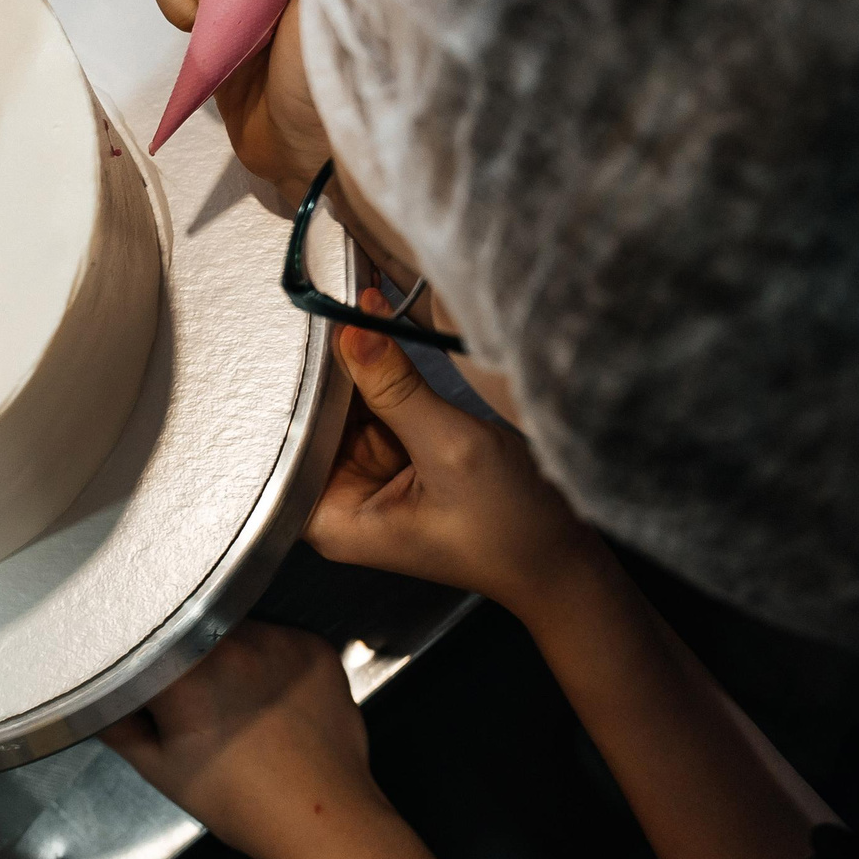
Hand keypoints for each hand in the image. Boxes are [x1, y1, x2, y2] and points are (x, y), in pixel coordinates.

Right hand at [102, 622, 379, 858]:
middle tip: (198, 700)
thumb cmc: (243, 803)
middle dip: (189, 657)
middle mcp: (231, 641)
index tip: (148, 682)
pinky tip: (275, 701)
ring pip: (238, 630)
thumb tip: (96, 700)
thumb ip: (118, 727)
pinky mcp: (314, 647)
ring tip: (241, 703)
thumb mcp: (163, 770)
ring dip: (232, 654)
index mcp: (184, 669)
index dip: (143, 661)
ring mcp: (279, 641)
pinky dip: (274, 663)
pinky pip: (281, 640)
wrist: (323, 821)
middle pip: (193, 629)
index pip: (145, 641)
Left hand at [307, 305, 608, 615]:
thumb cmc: (512, 531)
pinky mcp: (396, 462)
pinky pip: (377, 408)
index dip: (302, 379)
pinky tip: (383, 332)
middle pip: (316, 416)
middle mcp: (339, 500)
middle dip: (332, 364)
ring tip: (364, 304)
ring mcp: (367, 480)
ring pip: (346, 406)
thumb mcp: (450, 449)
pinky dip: (384, 376)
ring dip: (359, 363)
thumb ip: (395, 388)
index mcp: (331, 518)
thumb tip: (352, 331)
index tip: (312, 323)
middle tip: (341, 298)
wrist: (566, 561)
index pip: (292, 434)